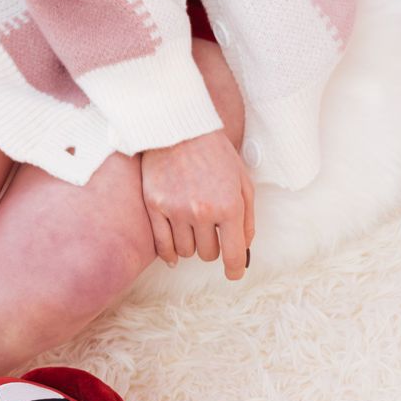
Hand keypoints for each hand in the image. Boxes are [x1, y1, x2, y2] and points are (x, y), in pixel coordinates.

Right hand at [139, 129, 254, 281]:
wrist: (179, 126)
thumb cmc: (215, 153)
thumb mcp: (242, 181)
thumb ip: (247, 218)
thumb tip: (244, 249)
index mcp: (229, 205)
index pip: (233, 254)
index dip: (235, 269)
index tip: (234, 273)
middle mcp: (202, 211)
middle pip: (208, 254)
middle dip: (213, 247)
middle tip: (212, 232)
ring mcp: (175, 209)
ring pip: (186, 251)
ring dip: (192, 245)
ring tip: (193, 227)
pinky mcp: (154, 205)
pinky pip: (162, 245)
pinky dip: (169, 253)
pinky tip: (174, 254)